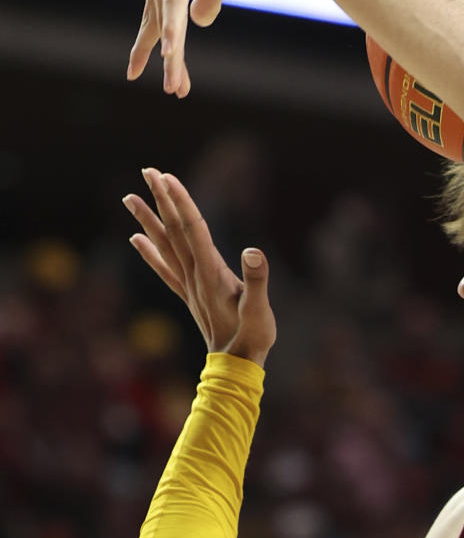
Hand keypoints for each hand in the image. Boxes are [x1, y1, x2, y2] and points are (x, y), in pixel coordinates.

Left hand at [123, 168, 275, 364]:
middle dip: (161, 199)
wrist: (236, 366)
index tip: (167, 177)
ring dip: (147, 220)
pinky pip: (163, 269)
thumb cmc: (252, 337)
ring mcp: (189, 285)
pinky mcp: (189, 295)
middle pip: (173, 230)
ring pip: (164, 246)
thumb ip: (257, 281)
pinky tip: (136, 238)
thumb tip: (254, 251)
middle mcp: (194, 275)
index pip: (192, 229)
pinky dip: (148, 252)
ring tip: (130, 197)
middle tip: (147, 171)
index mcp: (210, 273)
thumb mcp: (260, 310)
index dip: (180, 202)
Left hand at [127, 0, 281, 96]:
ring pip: (166, 14)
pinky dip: (173, 25)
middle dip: (166, 58)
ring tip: (173, 81)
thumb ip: (207, 0)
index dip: (151, 44)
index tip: (139, 72)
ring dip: (172, 51)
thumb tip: (198, 23)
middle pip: (158, 19)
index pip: (155, 12)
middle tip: (173, 90)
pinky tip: (170, 50)